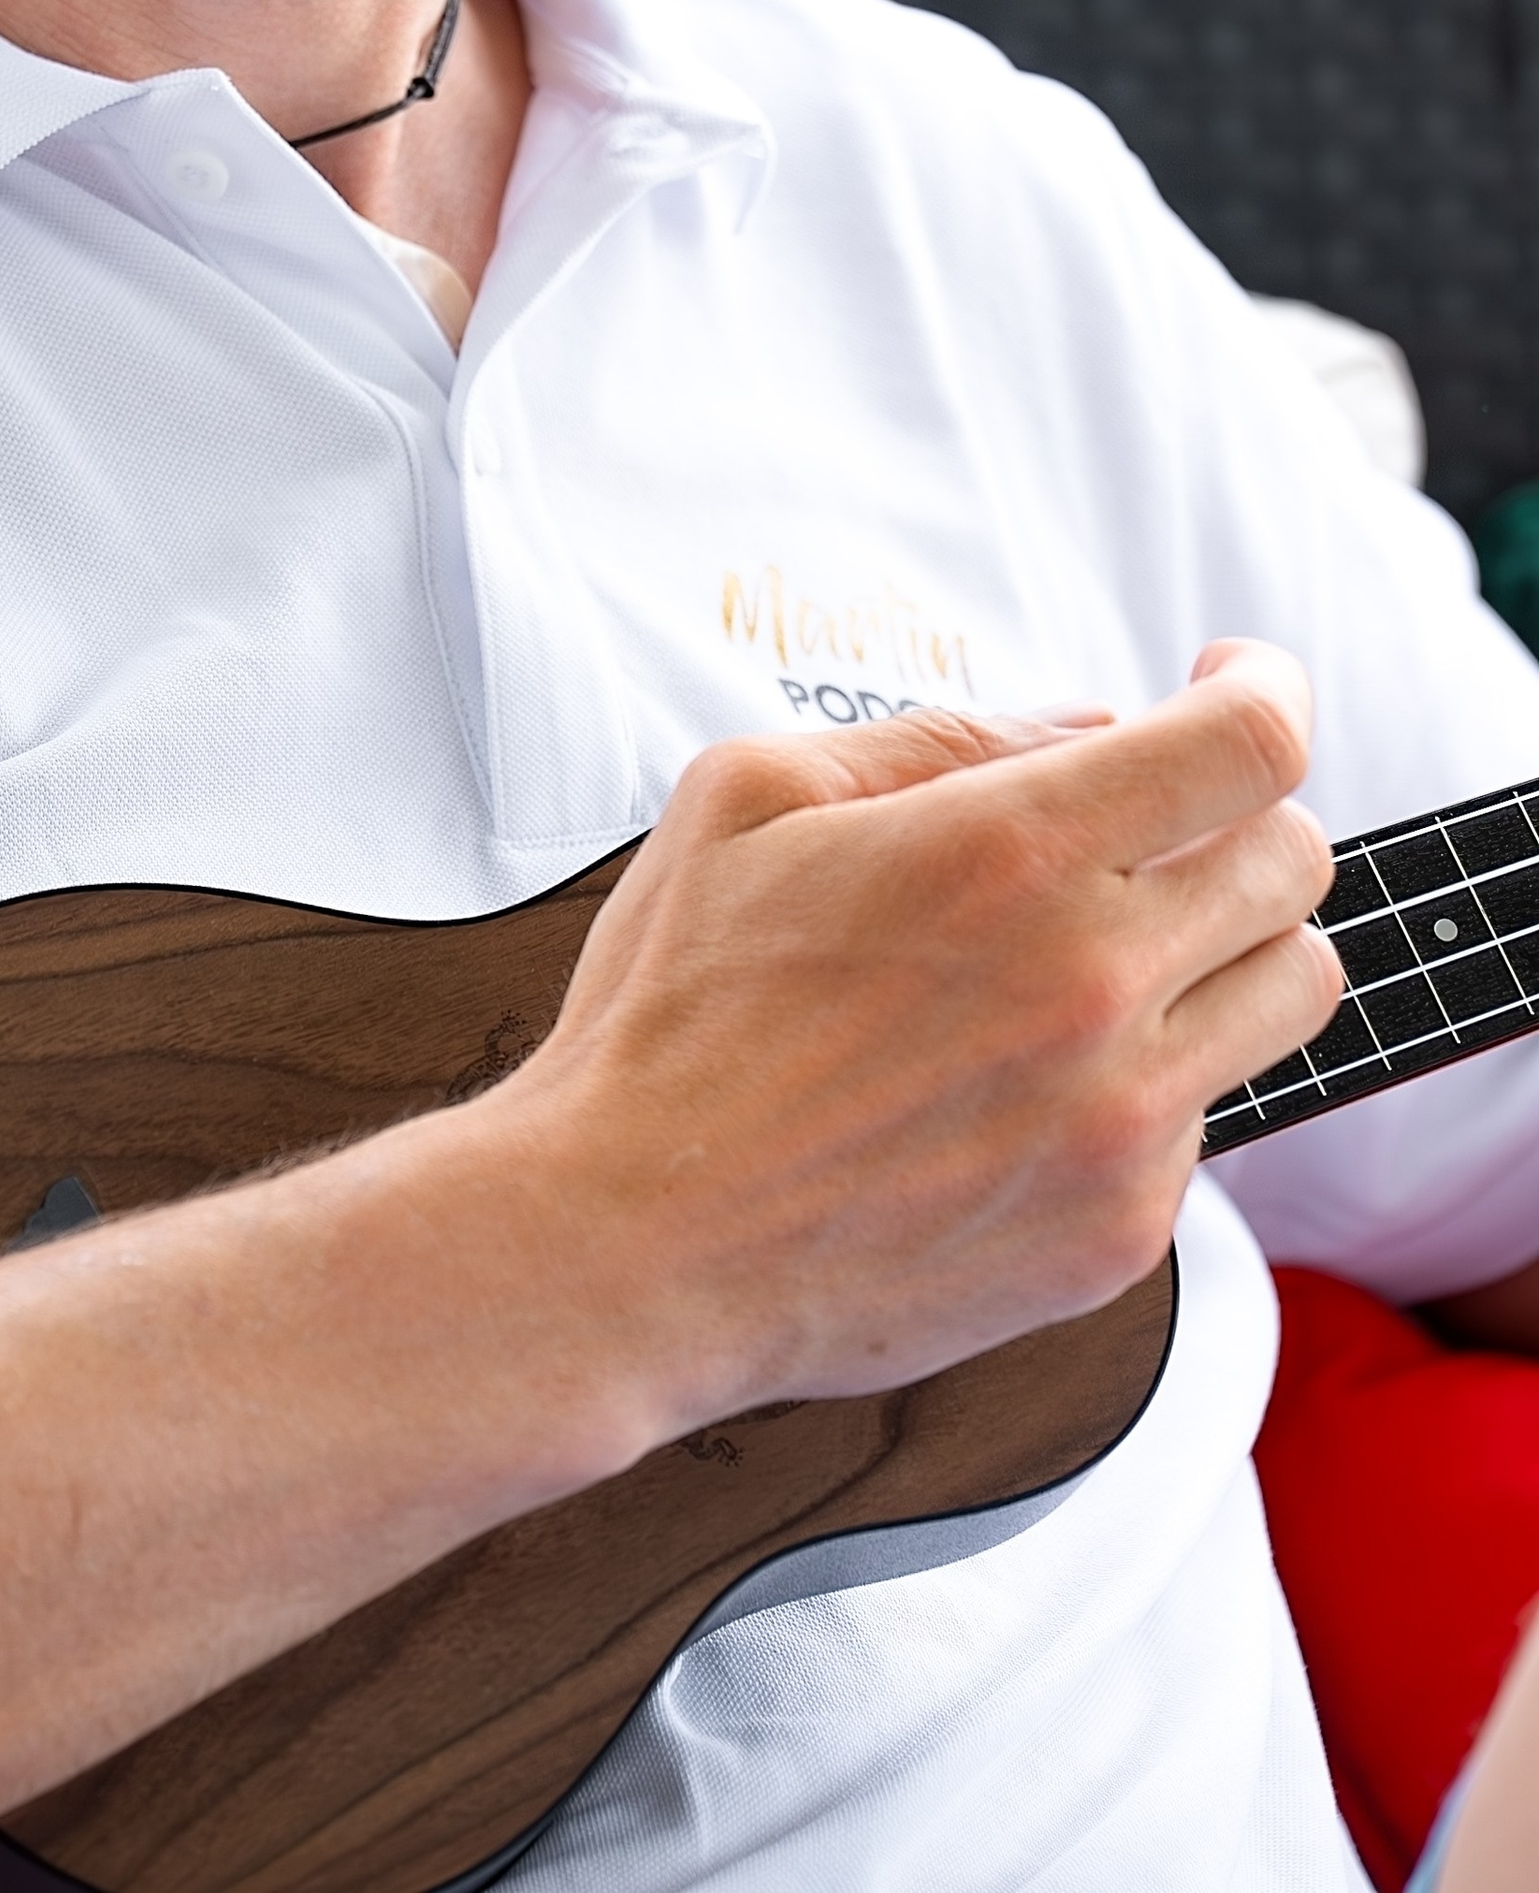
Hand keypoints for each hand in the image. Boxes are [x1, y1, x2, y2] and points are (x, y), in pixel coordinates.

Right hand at [489, 640, 1340, 1434]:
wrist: (633, 1245)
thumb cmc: (673, 1010)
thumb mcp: (751, 795)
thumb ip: (938, 738)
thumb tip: (1091, 729)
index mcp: (1010, 852)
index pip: (1249, 747)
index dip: (1262, 690)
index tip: (1227, 681)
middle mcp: (1095, 985)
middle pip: (1294, 860)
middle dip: (1236, 814)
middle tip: (1154, 822)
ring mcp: (1121, 1124)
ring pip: (1291, 990)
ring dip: (1225, 944)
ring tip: (1114, 949)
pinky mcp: (1119, 1234)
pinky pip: (1209, 1118)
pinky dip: (1150, 1075)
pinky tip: (1031, 1079)